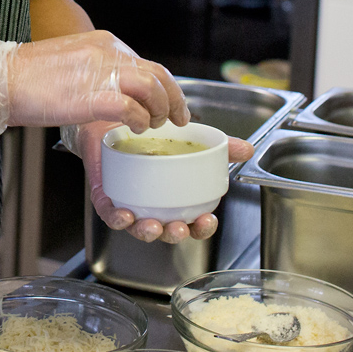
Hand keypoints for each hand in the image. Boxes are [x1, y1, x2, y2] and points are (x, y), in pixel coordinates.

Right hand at [0, 33, 188, 134]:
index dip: (165, 86)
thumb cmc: (28, 76)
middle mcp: (107, 52)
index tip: (169, 103)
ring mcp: (99, 72)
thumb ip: (96, 70)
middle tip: (178, 119)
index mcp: (102, 43)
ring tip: (154, 126)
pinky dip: (140, 120)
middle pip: (158, 73)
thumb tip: (116, 90)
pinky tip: (135, 128)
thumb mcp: (71, 62)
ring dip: (160, 110)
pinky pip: (131, 108)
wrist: (0, 77)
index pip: (147, 62)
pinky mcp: (91, 96)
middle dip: (174, 99)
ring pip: (152, 86)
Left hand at [75, 119, 254, 243]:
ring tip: (154, 226)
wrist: (117, 116)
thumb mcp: (190, 139)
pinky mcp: (105, 196)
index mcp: (176, 200)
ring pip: (138, 227)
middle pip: (167, 231)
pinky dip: (116, 218)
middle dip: (175, 235)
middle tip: (181, 228)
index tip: (209, 220)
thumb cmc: (154, 136)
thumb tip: (246, 149)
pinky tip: (124, 215)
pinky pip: (109, 213)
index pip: (193, 223)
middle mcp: (153, 206)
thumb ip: (220, 147)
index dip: (202, 228)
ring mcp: (129, 202)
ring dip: (147, 232)